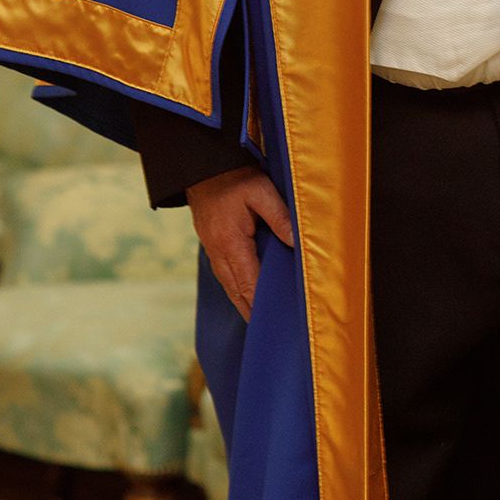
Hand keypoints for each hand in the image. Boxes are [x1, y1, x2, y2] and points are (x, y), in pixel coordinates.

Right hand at [188, 166, 293, 320]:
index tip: (275, 321)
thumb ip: (279, 216)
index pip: (249, 282)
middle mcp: (219, 253)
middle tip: (271, 332)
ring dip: (244, 304)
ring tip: (261, 322)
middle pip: (238, 292)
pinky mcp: (213, 247)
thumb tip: (296, 243)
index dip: (262, 303)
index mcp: (231, 243)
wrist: (202, 168)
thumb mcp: (261, 190)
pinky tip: (246, 297)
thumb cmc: (235, 178)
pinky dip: (237, 291)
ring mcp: (213, 252)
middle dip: (253, 311)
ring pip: (230, 287)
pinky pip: (226, 277)